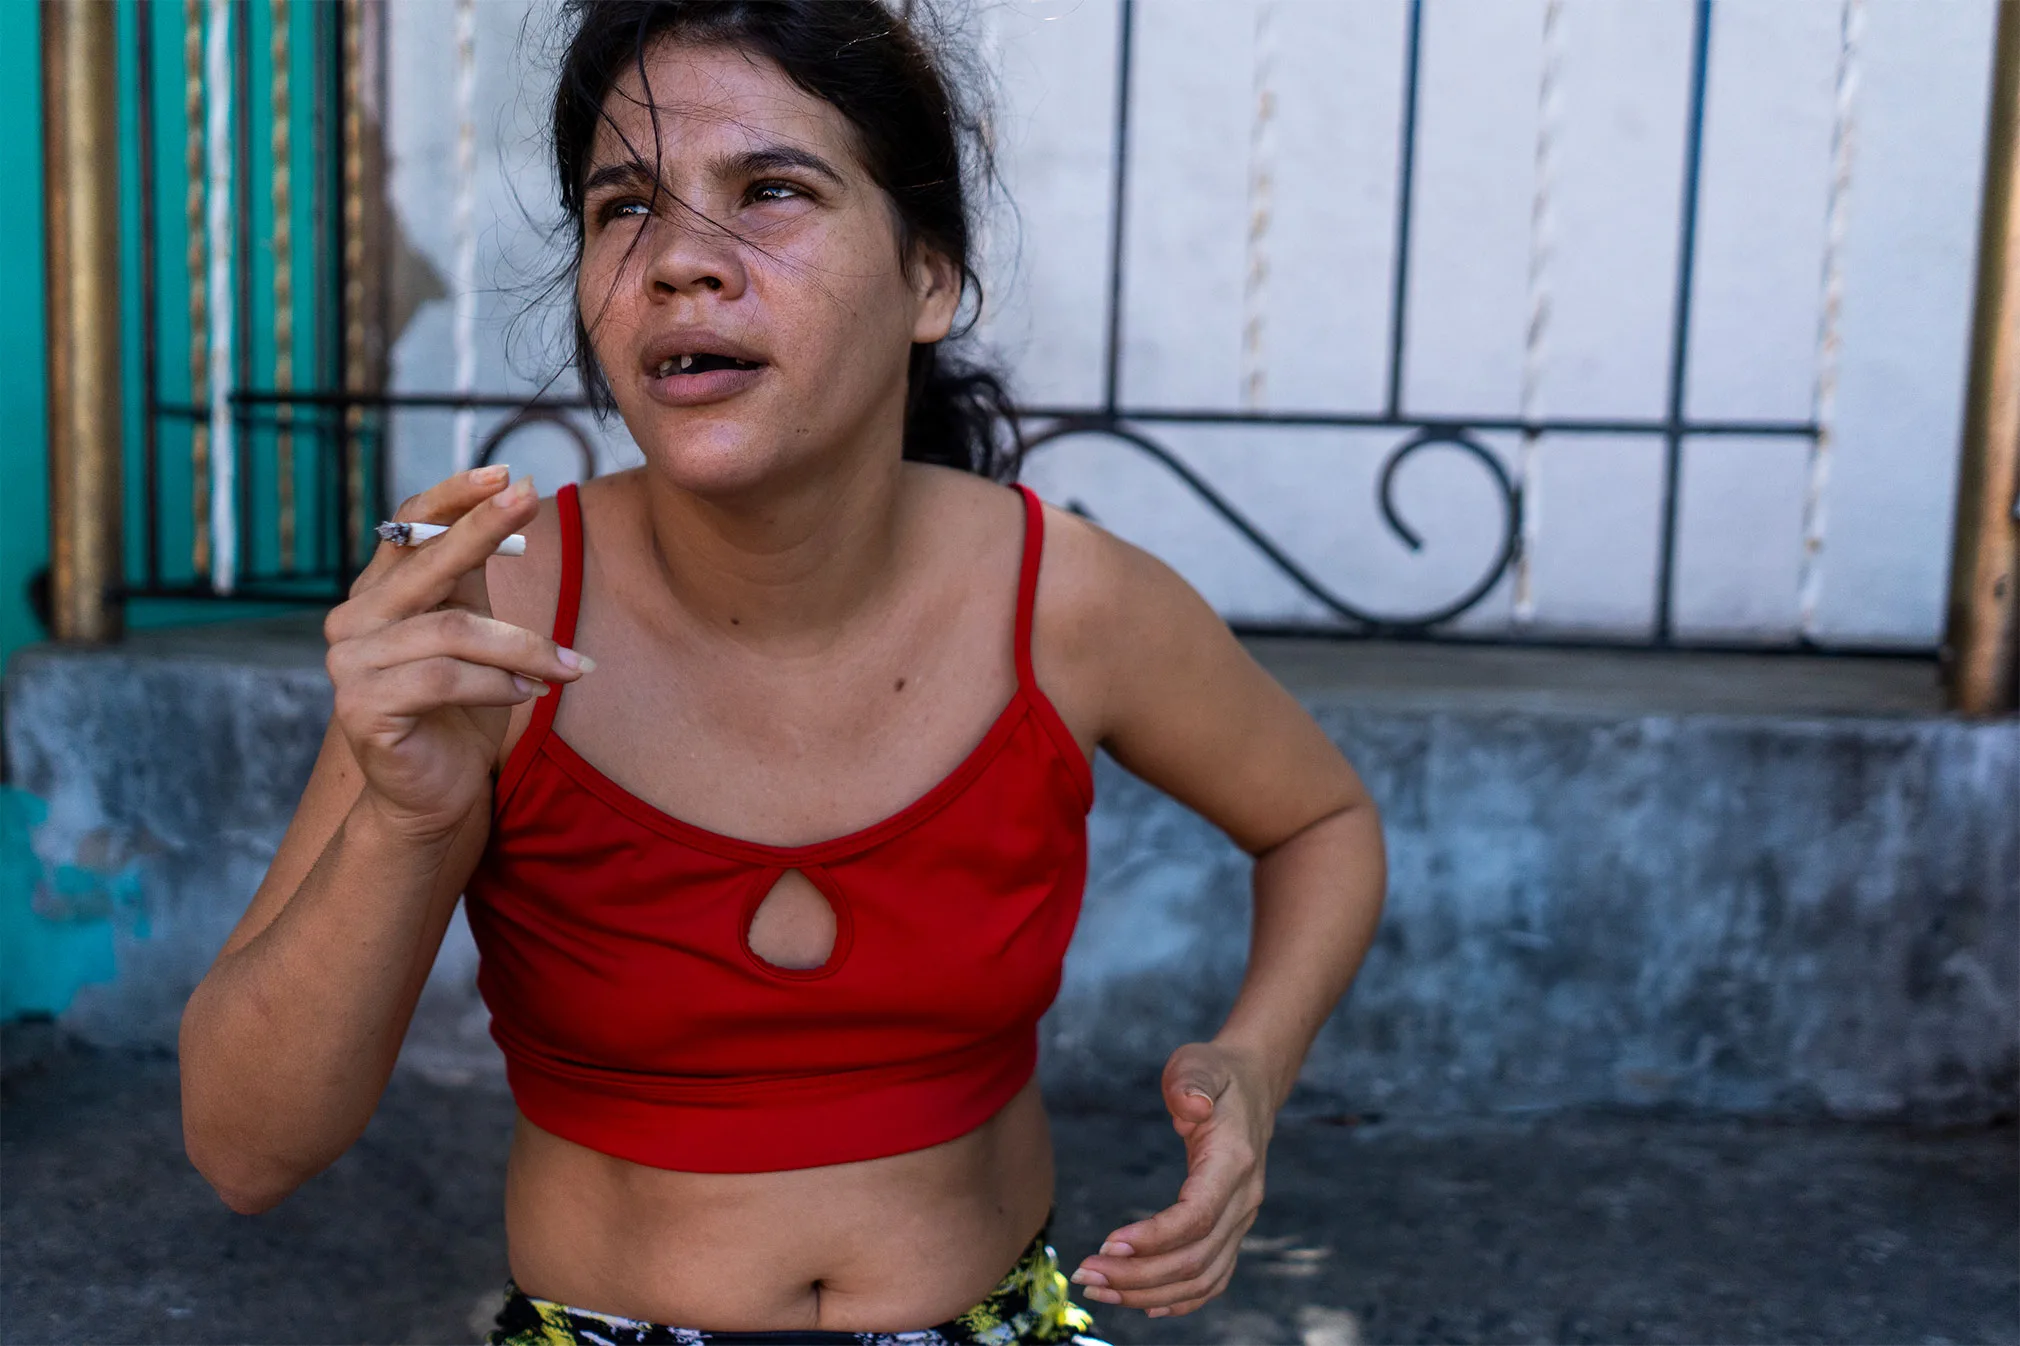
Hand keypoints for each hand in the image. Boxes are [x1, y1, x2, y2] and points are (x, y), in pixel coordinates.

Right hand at [324, 467, 588, 840]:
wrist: (435, 794)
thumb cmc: (461, 711)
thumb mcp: (472, 631)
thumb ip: (473, 576)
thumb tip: (513, 501)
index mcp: (379, 594)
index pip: (409, 526)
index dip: (455, 496)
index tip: (508, 472)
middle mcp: (353, 620)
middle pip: (427, 561)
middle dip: (485, 526)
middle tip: (532, 496)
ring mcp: (350, 664)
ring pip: (453, 630)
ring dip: (523, 646)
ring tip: (568, 668)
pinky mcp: (362, 707)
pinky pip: (444, 678)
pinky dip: (497, 684)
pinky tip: (527, 694)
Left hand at [1071, 1040, 1273, 1317]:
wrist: (1252, 1085)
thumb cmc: (1215, 1074)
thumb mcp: (1198, 1063)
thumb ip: (1191, 1081)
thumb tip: (1189, 1103)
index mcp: (1234, 1163)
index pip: (1197, 1217)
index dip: (1153, 1238)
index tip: (1106, 1244)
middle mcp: (1245, 1200)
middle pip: (1194, 1259)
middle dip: (1136, 1275)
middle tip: (1084, 1273)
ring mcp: (1242, 1220)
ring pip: (1202, 1278)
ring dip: (1148, 1293)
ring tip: (1097, 1288)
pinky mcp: (1233, 1229)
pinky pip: (1213, 1279)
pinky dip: (1180, 1300)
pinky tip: (1143, 1304)